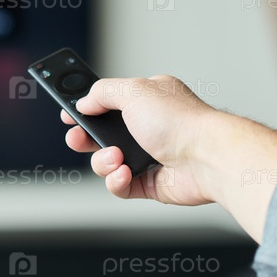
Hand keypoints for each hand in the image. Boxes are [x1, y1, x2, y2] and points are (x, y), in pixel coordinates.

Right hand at [62, 75, 276, 241]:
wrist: (207, 158)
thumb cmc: (179, 122)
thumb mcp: (133, 91)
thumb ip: (102, 92)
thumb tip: (84, 102)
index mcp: (148, 100)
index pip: (109, 103)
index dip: (87, 109)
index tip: (68, 115)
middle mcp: (149, 128)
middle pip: (103, 135)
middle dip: (85, 138)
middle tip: (76, 139)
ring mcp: (150, 156)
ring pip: (108, 162)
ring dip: (103, 162)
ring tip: (116, 158)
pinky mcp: (151, 183)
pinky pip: (120, 186)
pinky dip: (117, 181)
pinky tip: (125, 173)